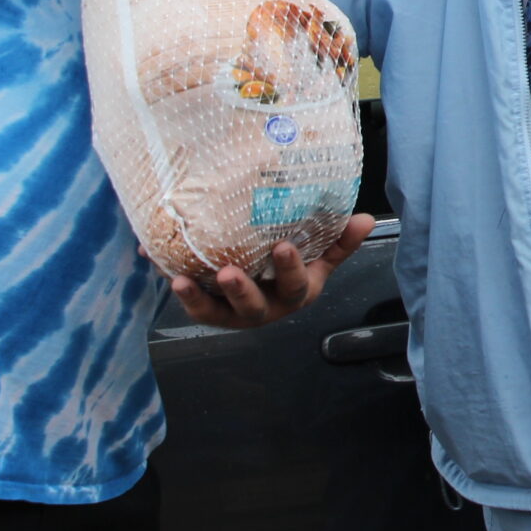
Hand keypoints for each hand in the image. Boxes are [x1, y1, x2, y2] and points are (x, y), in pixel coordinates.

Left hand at [166, 214, 375, 329]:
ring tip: (183, 280)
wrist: (267, 283)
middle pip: (253, 307)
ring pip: (215, 312)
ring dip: (198, 298)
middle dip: (241, 292)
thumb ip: (340, 241)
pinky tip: (164, 268)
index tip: (282, 247)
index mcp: (295, 294)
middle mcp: (264, 308)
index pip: (295, 286)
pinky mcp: (208, 306)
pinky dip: (177, 287)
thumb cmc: (294, 268)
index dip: (290, 269)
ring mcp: (233, 311)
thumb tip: (366, 218)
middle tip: (228, 273)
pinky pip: (191, 301)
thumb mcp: (321, 258)